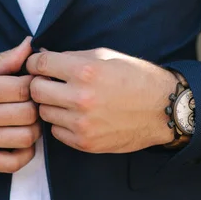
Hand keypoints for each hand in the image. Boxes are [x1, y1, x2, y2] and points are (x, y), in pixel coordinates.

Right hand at [0, 38, 40, 172]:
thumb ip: (3, 61)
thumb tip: (30, 46)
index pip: (24, 88)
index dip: (35, 84)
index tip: (34, 83)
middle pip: (29, 113)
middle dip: (36, 106)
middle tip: (32, 102)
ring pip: (27, 137)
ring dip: (34, 129)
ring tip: (27, 121)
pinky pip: (14, 163)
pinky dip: (26, 154)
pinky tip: (20, 142)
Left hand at [27, 48, 176, 152]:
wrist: (165, 110)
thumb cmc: (138, 78)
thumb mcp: (107, 56)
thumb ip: (73, 57)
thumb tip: (43, 56)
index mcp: (86, 70)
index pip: (39, 64)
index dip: (36, 63)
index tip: (39, 66)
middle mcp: (80, 97)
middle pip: (35, 90)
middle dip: (40, 84)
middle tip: (51, 83)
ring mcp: (82, 123)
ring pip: (44, 112)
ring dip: (51, 105)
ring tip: (67, 101)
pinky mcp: (86, 142)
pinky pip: (57, 132)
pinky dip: (62, 123)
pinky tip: (78, 116)